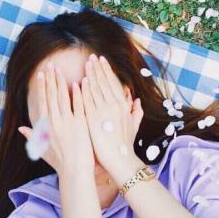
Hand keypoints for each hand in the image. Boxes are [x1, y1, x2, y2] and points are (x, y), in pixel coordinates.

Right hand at [18, 60, 94, 175]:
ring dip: (61, 82)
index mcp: (45, 126)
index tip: (42, 74)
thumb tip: (21, 128)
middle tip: (50, 65)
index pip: (42, 100)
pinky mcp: (81, 124)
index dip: (42, 86)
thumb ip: (32, 136)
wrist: (74, 171)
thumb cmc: (60, 163)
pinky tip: (78, 82)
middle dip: (50, 78)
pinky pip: (79, 105)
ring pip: (63, 97)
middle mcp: (55, 121)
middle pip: (51, 95)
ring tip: (60, 69)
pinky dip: (78, 93)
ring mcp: (68, 121)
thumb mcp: (42, 150)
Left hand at [81, 53, 143, 174]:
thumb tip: (137, 100)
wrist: (120, 160)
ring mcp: (104, 112)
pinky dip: (85, 91)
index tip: (101, 61)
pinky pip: (88, 101)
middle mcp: (114, 106)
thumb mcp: (133, 126)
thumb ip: (136, 112)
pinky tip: (81, 81)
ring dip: (91, 75)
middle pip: (104, 82)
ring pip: (96, 89)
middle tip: (92, 57)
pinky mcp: (94, 119)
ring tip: (86, 63)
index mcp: (123, 106)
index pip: (113, 83)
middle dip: (98, 68)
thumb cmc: (125, 145)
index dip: (107, 71)